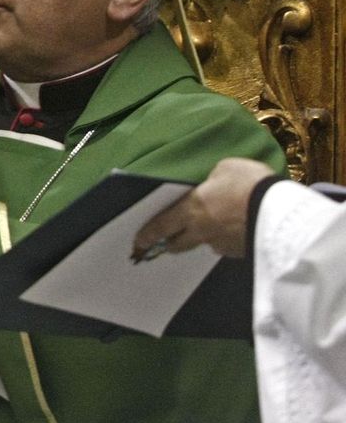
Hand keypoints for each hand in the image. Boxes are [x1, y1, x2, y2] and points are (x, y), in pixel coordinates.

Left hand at [132, 157, 276, 259]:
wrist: (284, 214)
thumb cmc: (250, 185)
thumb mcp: (225, 169)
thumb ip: (212, 180)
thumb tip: (212, 186)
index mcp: (191, 209)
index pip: (161, 225)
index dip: (148, 233)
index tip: (138, 241)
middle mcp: (201, 231)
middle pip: (178, 243)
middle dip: (170, 243)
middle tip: (165, 243)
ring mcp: (222, 245)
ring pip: (206, 244)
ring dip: (204, 238)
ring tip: (214, 229)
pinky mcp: (241, 253)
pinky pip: (229, 246)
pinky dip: (229, 239)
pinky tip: (239, 231)